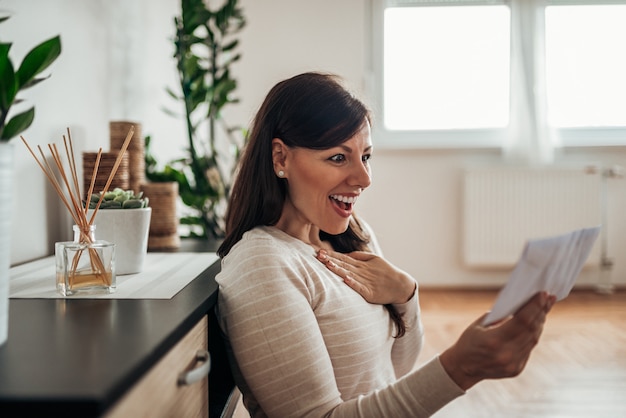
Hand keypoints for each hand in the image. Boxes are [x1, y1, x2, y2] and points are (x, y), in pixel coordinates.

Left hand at [316, 249, 415, 304]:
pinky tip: (345, 280)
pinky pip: (360, 288)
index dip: (331, 255)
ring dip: (338, 270)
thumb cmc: (385, 271)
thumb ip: (358, 256)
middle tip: (318, 256)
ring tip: (328, 265)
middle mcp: (362, 271)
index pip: (343, 258)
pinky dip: (353, 284)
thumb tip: (344, 255)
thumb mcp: (374, 258)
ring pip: (349, 274)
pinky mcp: (370, 293)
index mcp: (362, 264)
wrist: (400, 285)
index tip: (319, 252)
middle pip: (344, 265)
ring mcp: (366, 282)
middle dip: (330, 260)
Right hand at [439, 291, 555, 390]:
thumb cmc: (469, 341)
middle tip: (548, 298)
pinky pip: (529, 348)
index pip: (522, 321)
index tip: (542, 294)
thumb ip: (501, 316)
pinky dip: (533, 335)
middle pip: (531, 329)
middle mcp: (506, 354)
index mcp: (494, 340)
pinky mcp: (516, 369)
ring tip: (544, 309)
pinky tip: (536, 324)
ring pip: (533, 339)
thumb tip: (522, 304)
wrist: (462, 367)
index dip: (534, 306)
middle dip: (541, 311)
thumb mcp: (479, 324)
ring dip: (539, 322)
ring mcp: (513, 364)